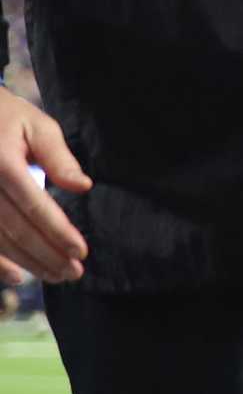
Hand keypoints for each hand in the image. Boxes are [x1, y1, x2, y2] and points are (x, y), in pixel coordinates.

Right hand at [0, 87, 91, 285]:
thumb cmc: (6, 117)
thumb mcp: (37, 125)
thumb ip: (59, 158)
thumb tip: (84, 187)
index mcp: (2, 163)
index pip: (34, 206)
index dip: (58, 232)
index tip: (81, 252)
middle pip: (16, 230)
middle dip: (47, 255)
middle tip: (74, 273)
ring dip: (27, 262)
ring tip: (56, 275)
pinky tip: (17, 277)